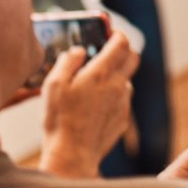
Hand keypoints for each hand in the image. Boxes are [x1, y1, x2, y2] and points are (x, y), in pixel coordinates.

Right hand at [39, 32, 137, 178]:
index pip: (121, 43)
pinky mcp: (122, 119)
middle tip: (107, 51)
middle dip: (123, 50)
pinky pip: (122, 100)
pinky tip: (94, 105)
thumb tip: (79, 51)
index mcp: (101, 73)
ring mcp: (123, 103)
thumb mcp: (54, 84)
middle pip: (133, 58)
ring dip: (116, 75)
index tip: (109, 32)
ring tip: (93, 83)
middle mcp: (117, 86)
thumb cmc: (59, 119)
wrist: (73, 154)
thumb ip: (68, 62)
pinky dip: (113, 96)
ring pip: (127, 80)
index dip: (117, 34)